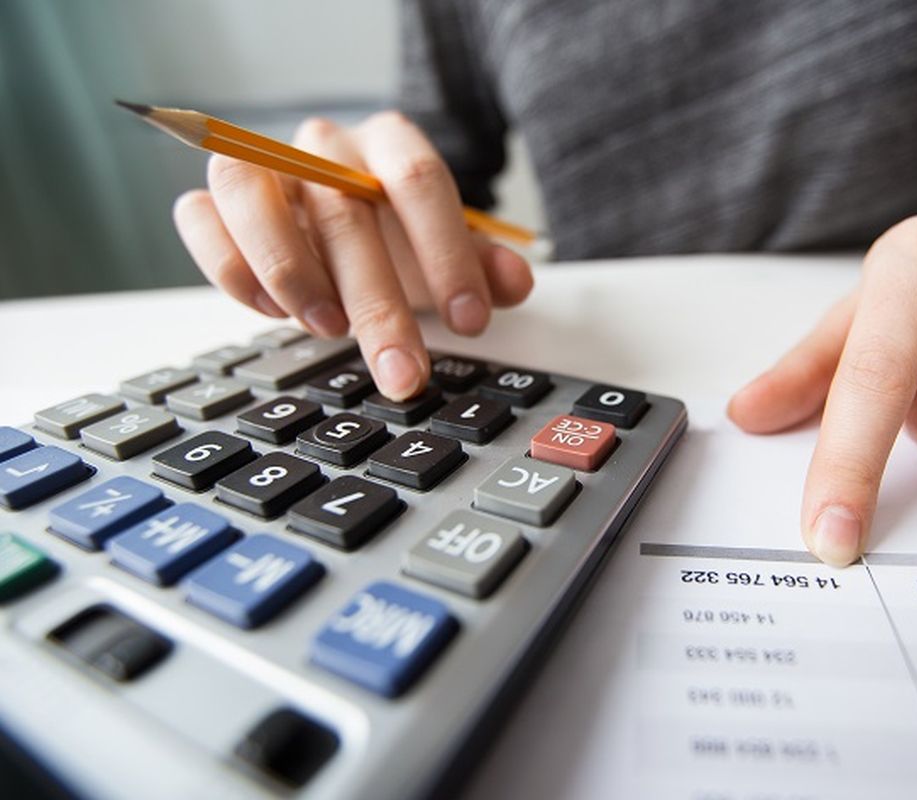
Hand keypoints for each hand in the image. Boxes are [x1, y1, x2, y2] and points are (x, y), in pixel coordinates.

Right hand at [173, 113, 533, 399]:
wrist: (344, 217)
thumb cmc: (399, 237)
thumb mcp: (447, 252)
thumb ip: (484, 267)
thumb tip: (514, 283)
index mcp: (390, 143)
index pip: (419, 180)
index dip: (446, 254)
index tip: (469, 322)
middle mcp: (323, 145)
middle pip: (344, 211)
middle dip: (379, 305)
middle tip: (403, 373)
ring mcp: (263, 165)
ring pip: (249, 192)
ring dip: (288, 270)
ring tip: (330, 332)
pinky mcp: (214, 199)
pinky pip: (199, 217)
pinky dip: (231, 268)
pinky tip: (273, 314)